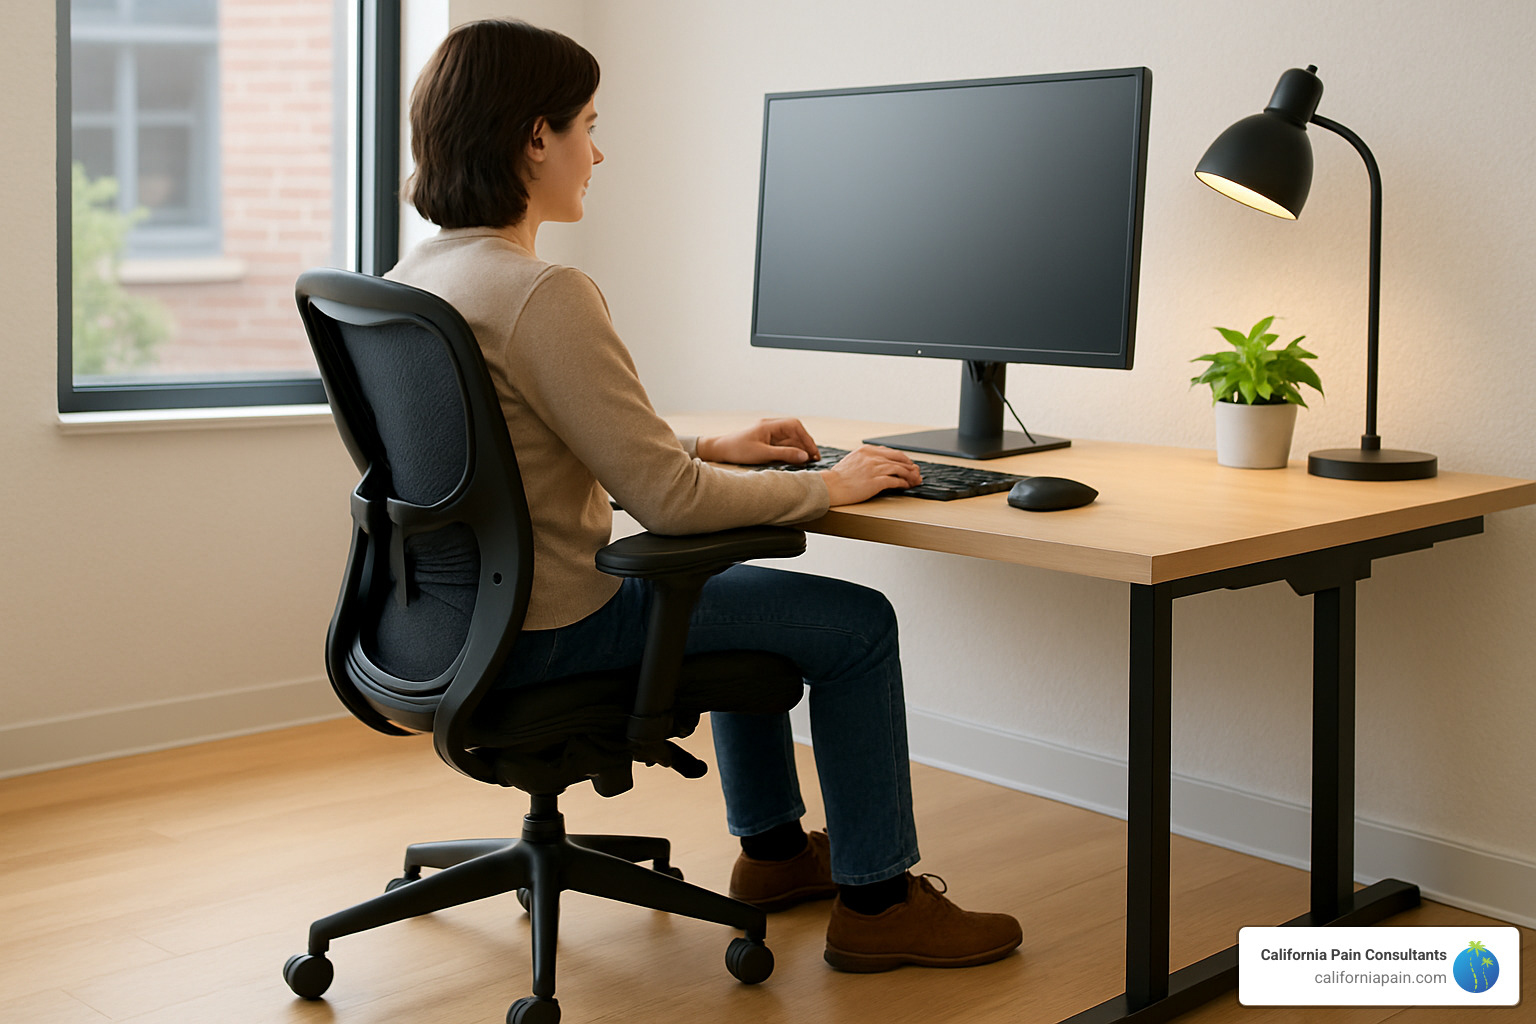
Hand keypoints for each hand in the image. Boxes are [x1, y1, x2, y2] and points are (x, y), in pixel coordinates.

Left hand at [697, 417, 819, 465]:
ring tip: (807, 462)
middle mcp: (771, 427)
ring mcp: (769, 434)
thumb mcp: (762, 454)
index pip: (794, 426)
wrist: (720, 450)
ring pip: (791, 439)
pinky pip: (784, 444)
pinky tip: (796, 460)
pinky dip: (792, 451)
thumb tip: (805, 456)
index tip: (812, 452)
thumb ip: (784, 454)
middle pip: (795, 432)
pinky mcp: (767, 441)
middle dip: (805, 444)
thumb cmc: (738, 450)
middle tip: (814, 459)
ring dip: (800, 449)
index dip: (806, 438)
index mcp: (769, 425)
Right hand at [821, 445, 921, 505]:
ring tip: (915, 480)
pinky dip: (903, 483)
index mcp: (867, 450)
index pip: (891, 452)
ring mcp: (874, 469)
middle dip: (910, 466)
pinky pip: (895, 480)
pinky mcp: (876, 481)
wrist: (830, 486)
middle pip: (899, 459)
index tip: (908, 464)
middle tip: (916, 472)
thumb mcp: (853, 460)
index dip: (903, 459)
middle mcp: (872, 457)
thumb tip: (879, 462)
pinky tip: (906, 486)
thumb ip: (866, 458)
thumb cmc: (839, 477)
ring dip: (910, 475)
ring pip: (900, 469)